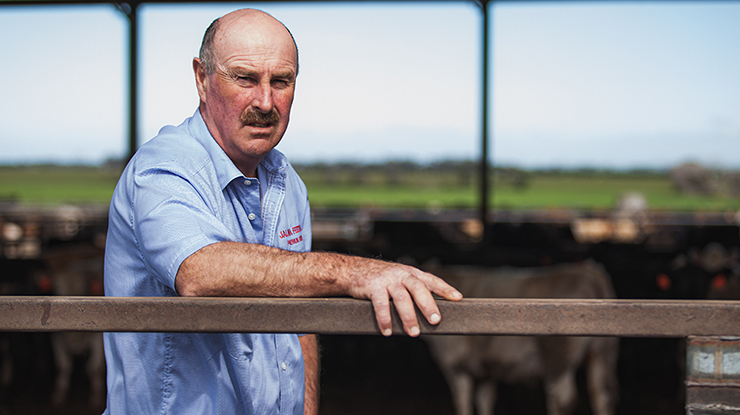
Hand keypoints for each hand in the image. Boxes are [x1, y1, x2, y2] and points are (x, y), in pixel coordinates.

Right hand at [343, 258, 461, 336]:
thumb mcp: (399, 278)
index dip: (445, 288)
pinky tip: (387, 330)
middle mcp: (401, 275)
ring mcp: (387, 280)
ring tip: (413, 332)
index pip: (431, 280)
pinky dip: (385, 319)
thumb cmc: (379, 278)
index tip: (457, 298)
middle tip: (435, 320)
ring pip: (401, 298)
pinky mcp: (373, 287)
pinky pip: (380, 304)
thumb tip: (430, 311)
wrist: (353, 270)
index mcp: (410, 273)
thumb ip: (413, 290)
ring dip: (408, 316)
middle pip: (418, 288)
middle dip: (428, 305)